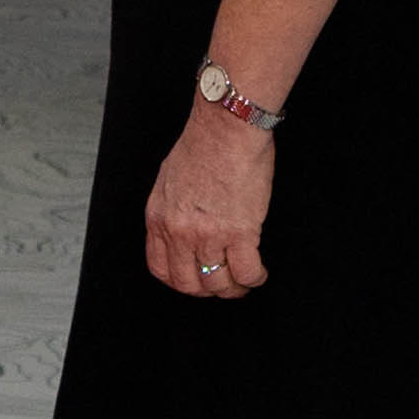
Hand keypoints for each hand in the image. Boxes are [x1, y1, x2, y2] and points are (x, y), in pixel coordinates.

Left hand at [146, 96, 276, 296]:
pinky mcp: (239, 232)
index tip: (195, 280)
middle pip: (189, 284)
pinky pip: (246, 272)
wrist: (226, 128)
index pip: (161, 269)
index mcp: (159, 218)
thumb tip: (182, 228)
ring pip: (219, 283)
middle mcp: (179, 231)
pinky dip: (255, 278)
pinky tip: (259, 273)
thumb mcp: (169, 180)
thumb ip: (172, 210)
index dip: (180, 281)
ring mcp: (208, 235)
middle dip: (207, 291)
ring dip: (234, 288)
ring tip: (244, 280)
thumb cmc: (204, 143)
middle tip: (222, 283)